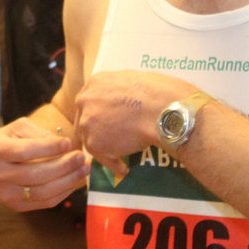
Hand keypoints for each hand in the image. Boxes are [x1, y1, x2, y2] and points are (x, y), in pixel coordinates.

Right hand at [0, 117, 89, 210]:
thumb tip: (62, 146)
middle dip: (64, 166)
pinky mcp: (16, 206)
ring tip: (84, 169)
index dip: (49, 148)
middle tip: (81, 157)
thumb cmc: (6, 141)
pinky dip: (64, 192)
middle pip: (36, 174)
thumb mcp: (17, 128)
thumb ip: (38, 133)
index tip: (68, 143)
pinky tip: (74, 181)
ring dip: (68, 181)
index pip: (25, 152)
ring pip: (43, 192)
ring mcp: (5, 195)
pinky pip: (45, 202)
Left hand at [75, 71, 189, 178]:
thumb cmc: (159, 94)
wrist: (163, 111)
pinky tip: (124, 169)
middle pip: (85, 119)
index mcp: (96, 81)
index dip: (99, 113)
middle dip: (97, 131)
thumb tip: (126, 97)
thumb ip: (121, 90)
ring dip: (105, 149)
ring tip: (119, 158)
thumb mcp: (135, 80)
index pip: (90, 101)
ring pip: (91, 139)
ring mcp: (87, 122)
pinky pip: (103, 158)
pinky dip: (113, 164)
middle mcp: (86, 100)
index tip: (106, 122)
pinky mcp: (94, 143)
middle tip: (110, 140)